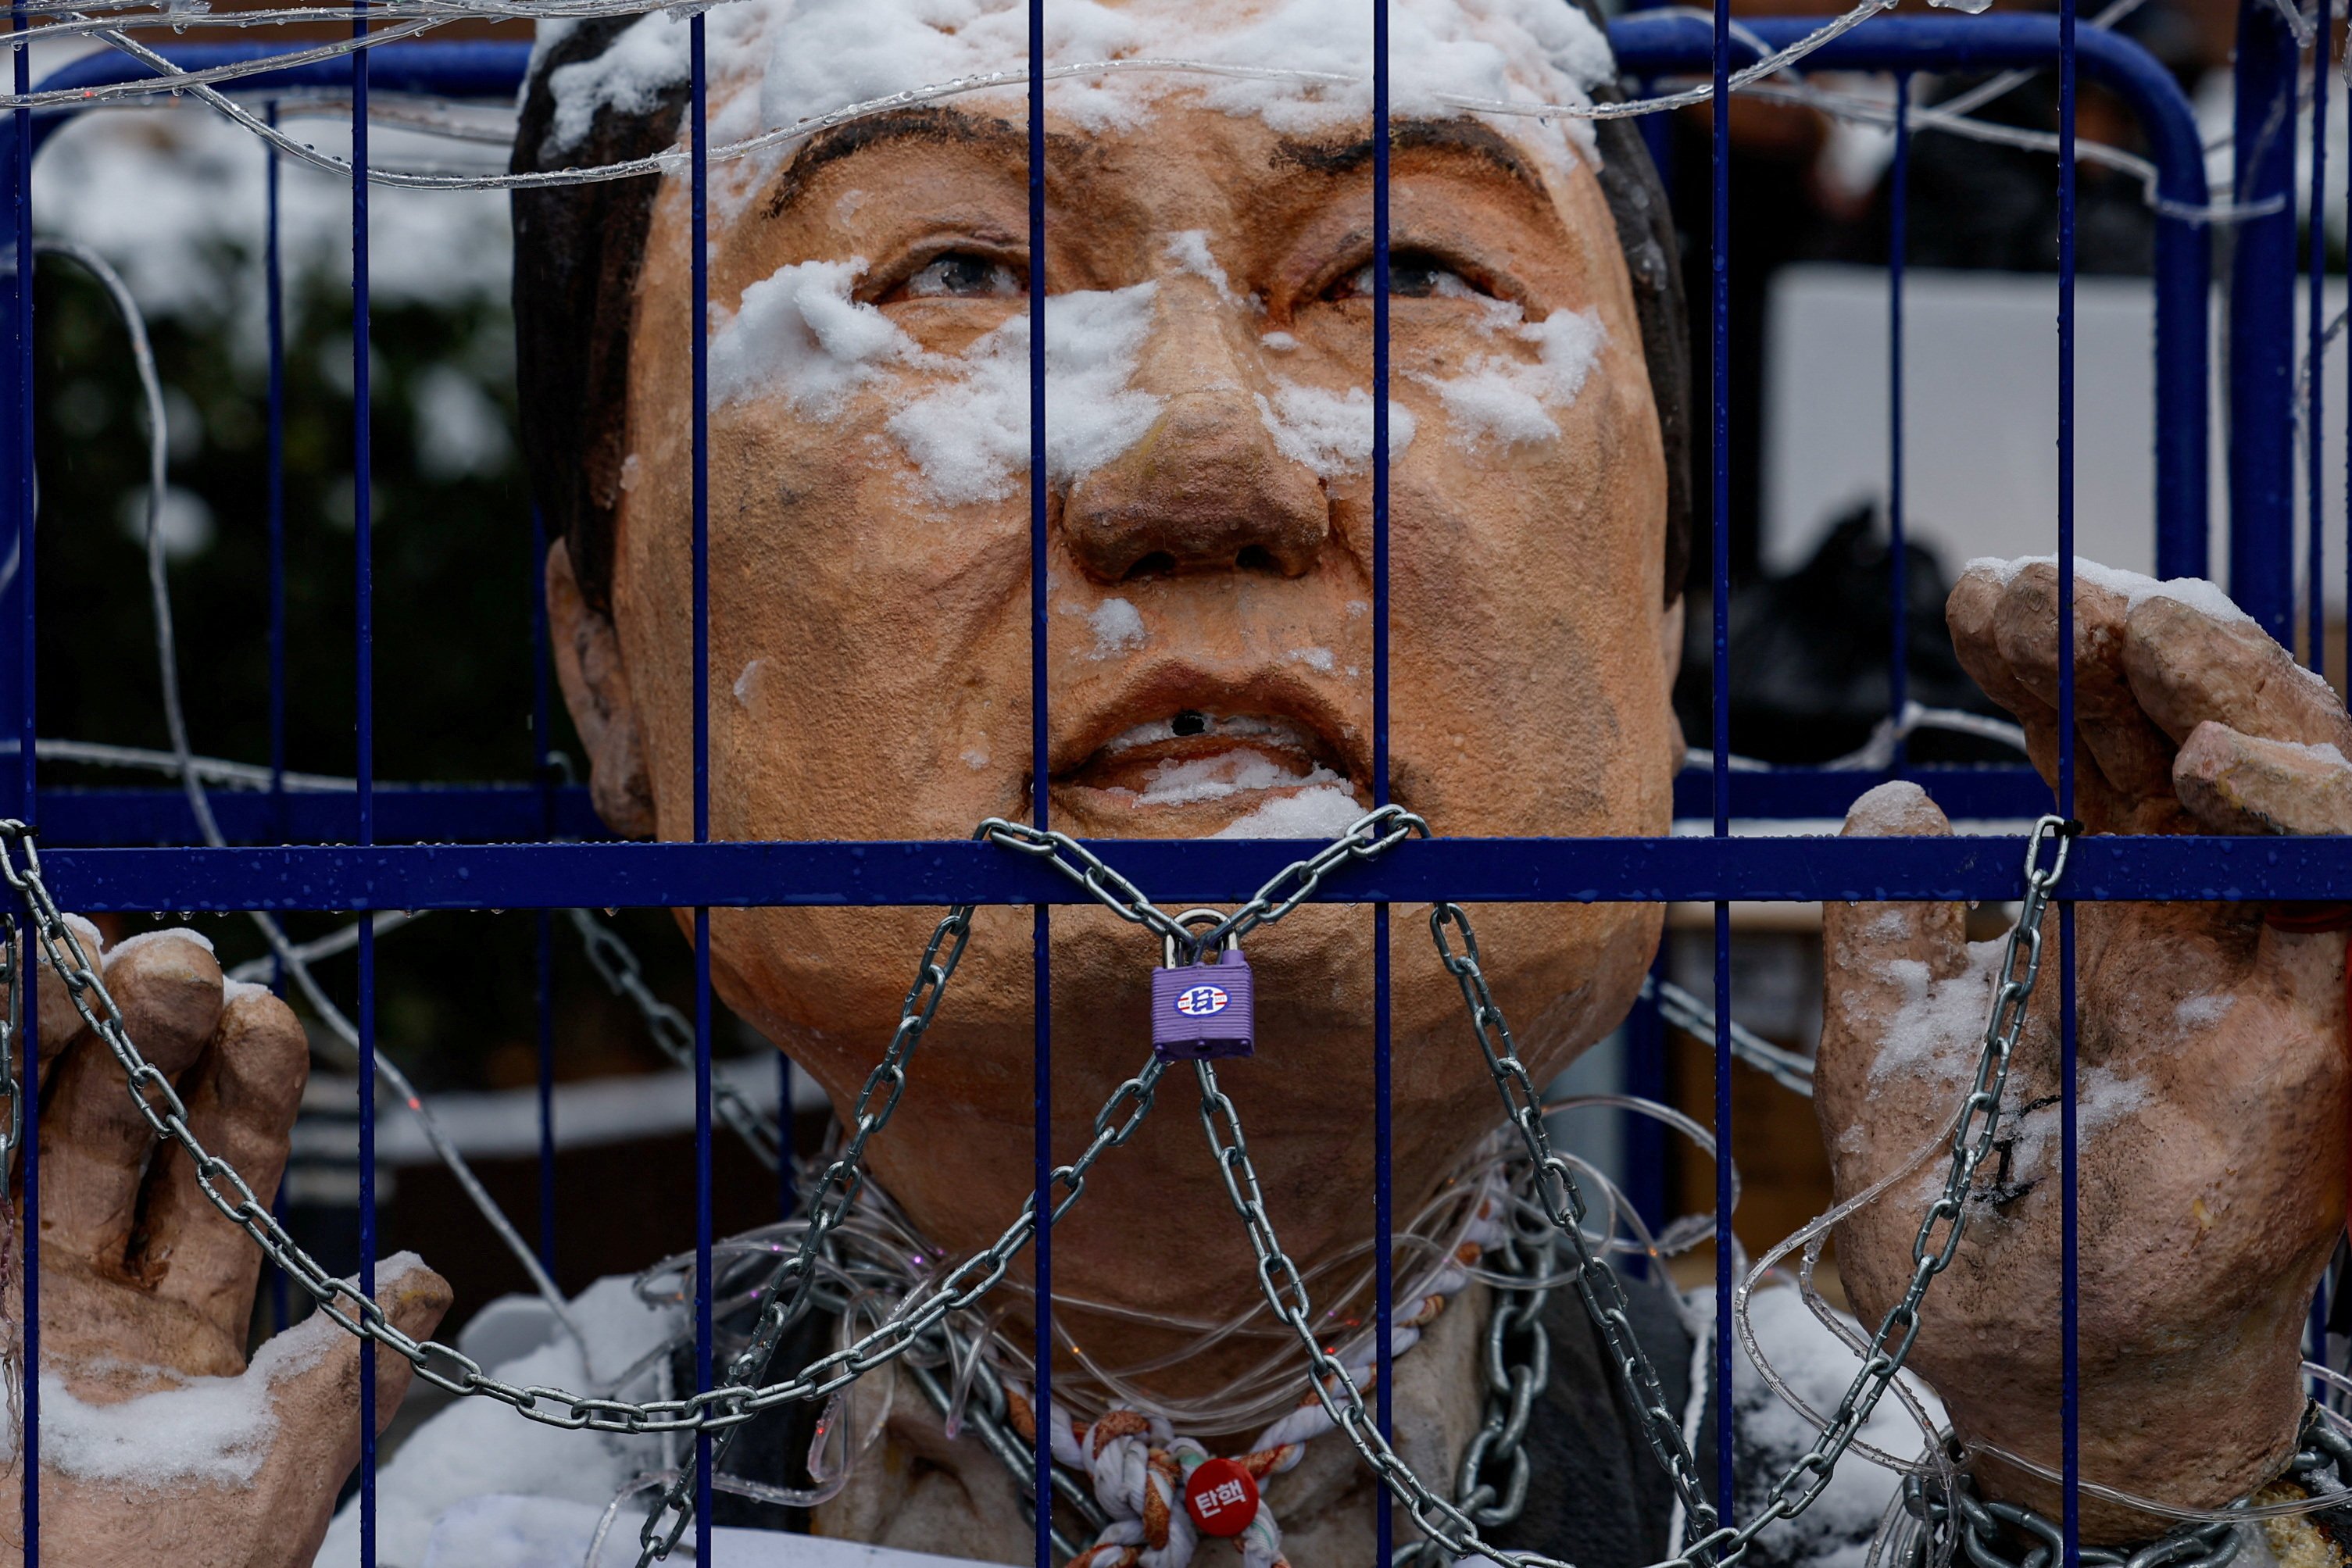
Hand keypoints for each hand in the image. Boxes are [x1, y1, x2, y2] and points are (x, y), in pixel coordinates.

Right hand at [0, 924, 449, 1566]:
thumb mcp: (273, 1480)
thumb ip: (342, 1377)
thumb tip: (421, 1274)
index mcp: (177, 1333)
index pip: (220, 1179)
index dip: (243, 1093)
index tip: (265, 1014)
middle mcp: (78, 1300)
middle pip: (121, 1136)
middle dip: (151, 1040)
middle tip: (181, 956)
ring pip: (23, 1140)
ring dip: (50, 1041)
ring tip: (80, 949)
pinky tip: (3, 1005)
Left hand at [1815, 561, 2347, 1540]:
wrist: (2012, 1362)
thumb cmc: (1959, 1211)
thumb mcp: (1887, 1041)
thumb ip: (1884, 926)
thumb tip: (1888, 799)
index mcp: (2105, 905)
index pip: (2104, 740)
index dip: (2052, 656)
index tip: (1972, 595)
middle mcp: (2202, 921)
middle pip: (2201, 729)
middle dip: (2129, 636)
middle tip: (2032, 585)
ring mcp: (2272, 973)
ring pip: (2302, 779)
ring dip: (2229, 683)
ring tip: (2135, 622)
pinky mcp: (2325, 1042)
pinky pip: (2350, 893)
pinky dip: (2304, 813)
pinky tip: (2217, 761)